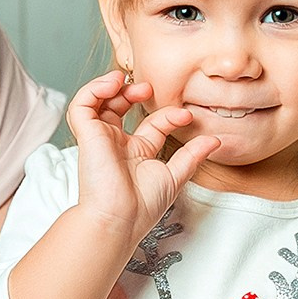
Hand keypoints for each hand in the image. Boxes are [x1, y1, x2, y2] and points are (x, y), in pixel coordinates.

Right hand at [64, 71, 219, 241]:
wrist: (120, 218)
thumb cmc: (142, 206)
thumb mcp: (175, 176)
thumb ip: (193, 155)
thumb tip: (215, 140)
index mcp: (136, 153)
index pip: (151, 123)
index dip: (168, 114)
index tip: (187, 115)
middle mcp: (116, 144)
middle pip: (120, 107)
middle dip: (133, 92)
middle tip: (149, 88)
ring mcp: (100, 138)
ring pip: (98, 102)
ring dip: (111, 86)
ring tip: (126, 80)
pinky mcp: (86, 135)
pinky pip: (82, 105)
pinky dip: (94, 89)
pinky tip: (113, 83)